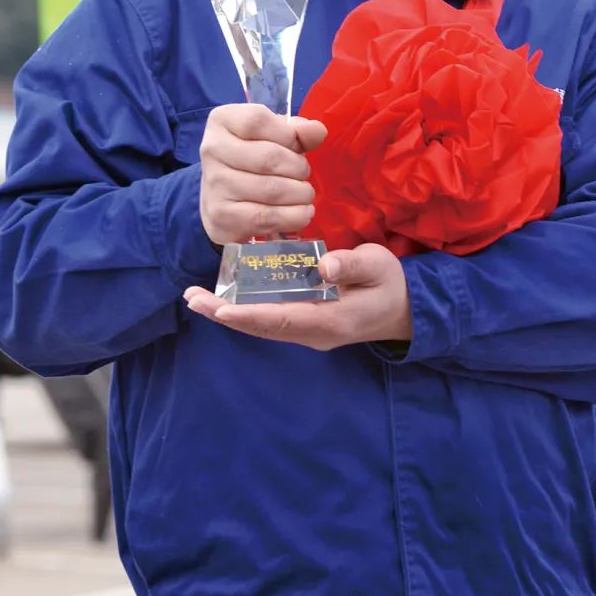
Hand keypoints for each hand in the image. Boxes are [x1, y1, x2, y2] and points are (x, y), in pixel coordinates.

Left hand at [183, 244, 412, 350]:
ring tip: (196, 297)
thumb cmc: (391, 285)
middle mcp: (311, 331)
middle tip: (192, 298)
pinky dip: (244, 306)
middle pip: (261, 326)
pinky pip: (268, 316)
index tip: (222, 308)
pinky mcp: (303, 320)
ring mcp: (306, 329)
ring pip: (260, 323)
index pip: (282, 319)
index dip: (250, 314)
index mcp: (329, 321)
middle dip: (225, 313)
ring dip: (228, 311)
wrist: (403, 310)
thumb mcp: (379, 267)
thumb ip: (353, 265)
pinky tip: (225, 293)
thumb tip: (323, 265)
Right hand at [198, 104, 326, 246]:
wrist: (221, 198)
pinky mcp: (221, 215)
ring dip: (299, 194)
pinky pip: (266, 217)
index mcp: (222, 120)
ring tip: (304, 194)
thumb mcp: (273, 136)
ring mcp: (214, 183)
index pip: (258, 120)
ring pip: (271, 189)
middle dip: (298, 168)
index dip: (287, 135)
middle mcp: (212, 148)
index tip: (296, 146)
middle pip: (269, 157)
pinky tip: (302, 213)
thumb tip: (317, 131)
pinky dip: (293, 217)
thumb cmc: (253, 159)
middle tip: (304, 174)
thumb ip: (297, 131)